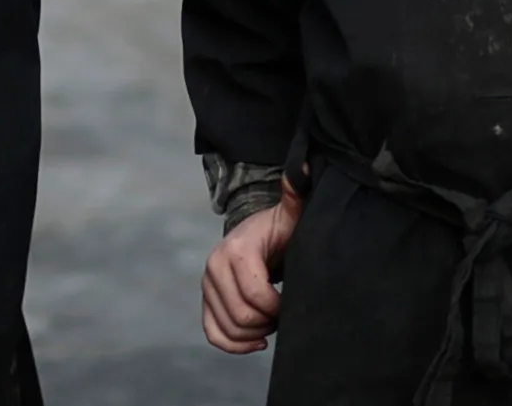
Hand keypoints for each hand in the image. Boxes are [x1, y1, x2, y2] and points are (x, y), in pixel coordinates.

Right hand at [201, 187, 297, 354]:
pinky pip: (213, 333)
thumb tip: (305, 167)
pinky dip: (234, 344)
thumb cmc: (279, 229)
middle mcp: (214, 267)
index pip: (256, 296)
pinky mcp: (206, 300)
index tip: (294, 303)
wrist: (254, 235)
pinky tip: (258, 341)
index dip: (279, 308)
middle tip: (284, 313)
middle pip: (242, 316)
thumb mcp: (290, 214)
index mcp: (236, 250)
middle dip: (269, 322)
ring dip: (255, 334)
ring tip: (273, 323)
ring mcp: (207, 285)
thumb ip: (296, 194)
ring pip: (228, 328)